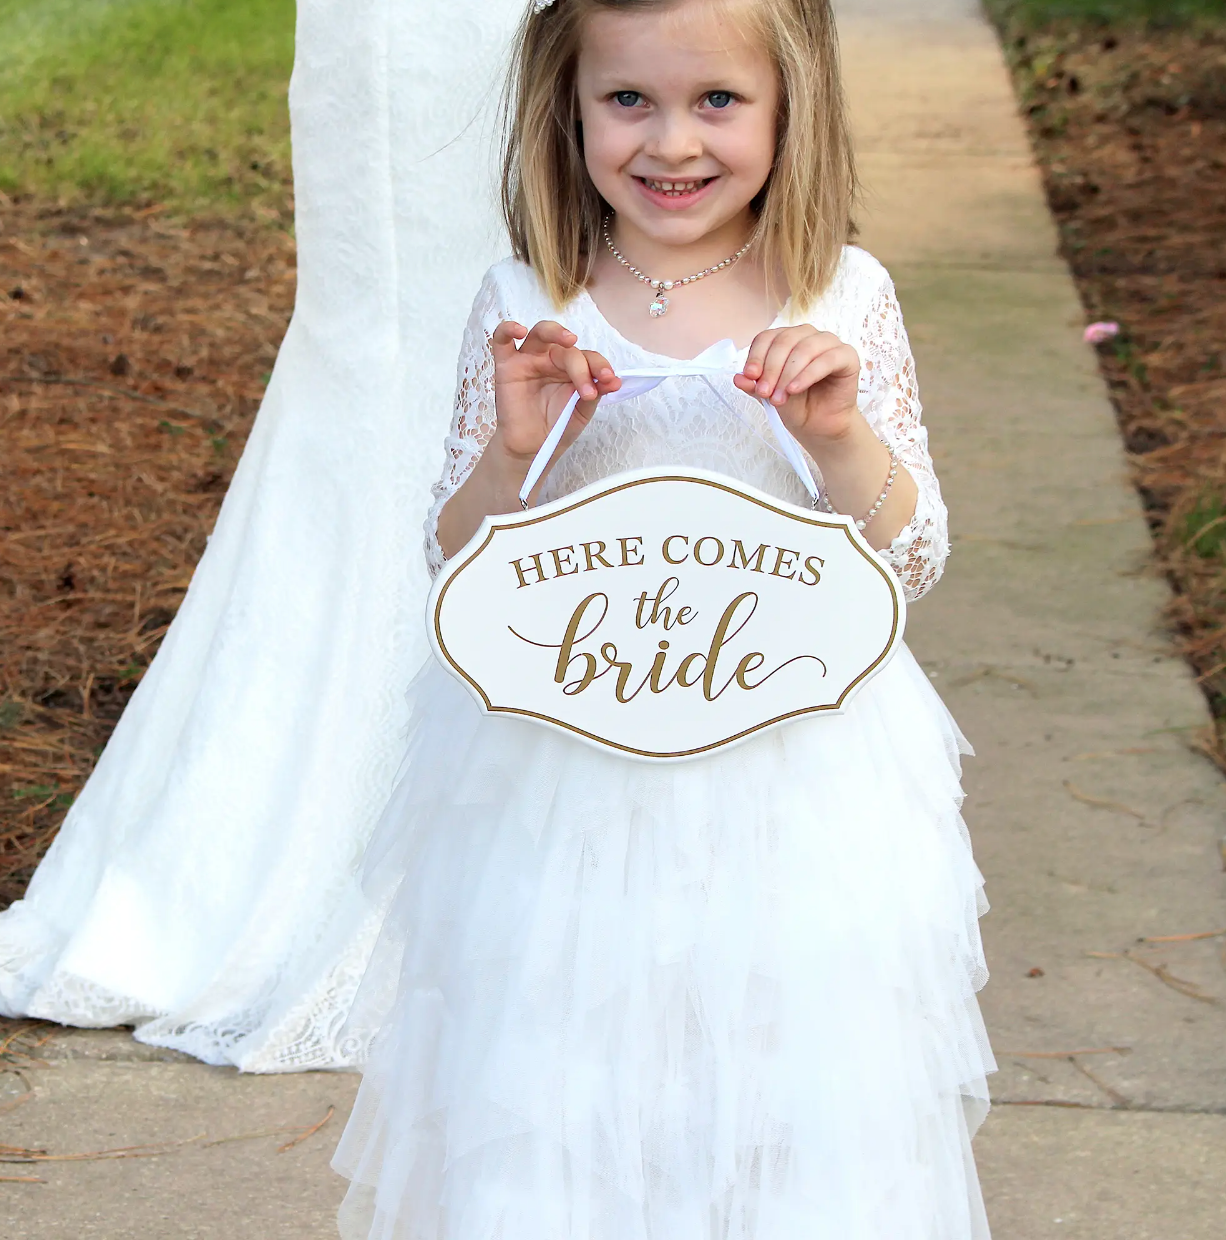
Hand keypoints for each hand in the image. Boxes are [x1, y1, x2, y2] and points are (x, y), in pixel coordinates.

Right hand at [490, 320, 620, 465]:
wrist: (532, 448)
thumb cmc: (555, 427)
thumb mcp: (581, 412)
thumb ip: (595, 393)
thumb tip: (614, 381)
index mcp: (572, 369)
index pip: (588, 358)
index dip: (600, 366)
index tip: (609, 381)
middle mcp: (551, 360)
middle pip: (568, 349)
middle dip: (583, 364)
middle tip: (595, 379)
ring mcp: (529, 360)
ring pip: (540, 333)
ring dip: (556, 332)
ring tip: (570, 340)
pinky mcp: (506, 365)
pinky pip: (502, 340)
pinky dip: (508, 330)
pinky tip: (519, 331)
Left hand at [733, 325, 861, 444]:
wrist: (820, 427)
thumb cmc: (797, 406)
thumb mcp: (769, 396)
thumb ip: (755, 385)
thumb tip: (738, 378)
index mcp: (787, 340)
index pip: (768, 337)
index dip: (756, 356)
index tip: (749, 377)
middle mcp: (808, 336)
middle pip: (784, 341)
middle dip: (771, 368)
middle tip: (764, 392)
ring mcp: (829, 344)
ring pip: (804, 348)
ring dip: (788, 374)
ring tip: (779, 397)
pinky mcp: (847, 356)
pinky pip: (826, 360)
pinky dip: (807, 375)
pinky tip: (795, 389)